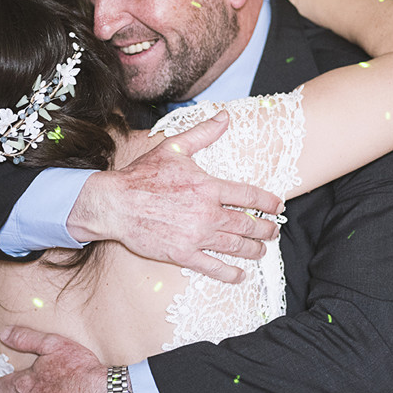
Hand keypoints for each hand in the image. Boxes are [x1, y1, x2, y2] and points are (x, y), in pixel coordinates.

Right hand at [66, 111, 283, 282]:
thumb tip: (225, 116)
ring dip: (254, 249)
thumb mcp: (173, 148)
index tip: (277, 206)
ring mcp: (196, 236)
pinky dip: (230, 273)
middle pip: (247, 224)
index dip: (268, 202)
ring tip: (262, 250)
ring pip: (235, 246)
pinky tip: (240, 275)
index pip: (249, 196)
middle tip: (273, 231)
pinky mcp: (182, 254)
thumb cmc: (141, 176)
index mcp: (208, 187)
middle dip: (265, 229)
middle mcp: (207, 213)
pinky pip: (213, 267)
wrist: (114, 203)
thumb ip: (203, 133)